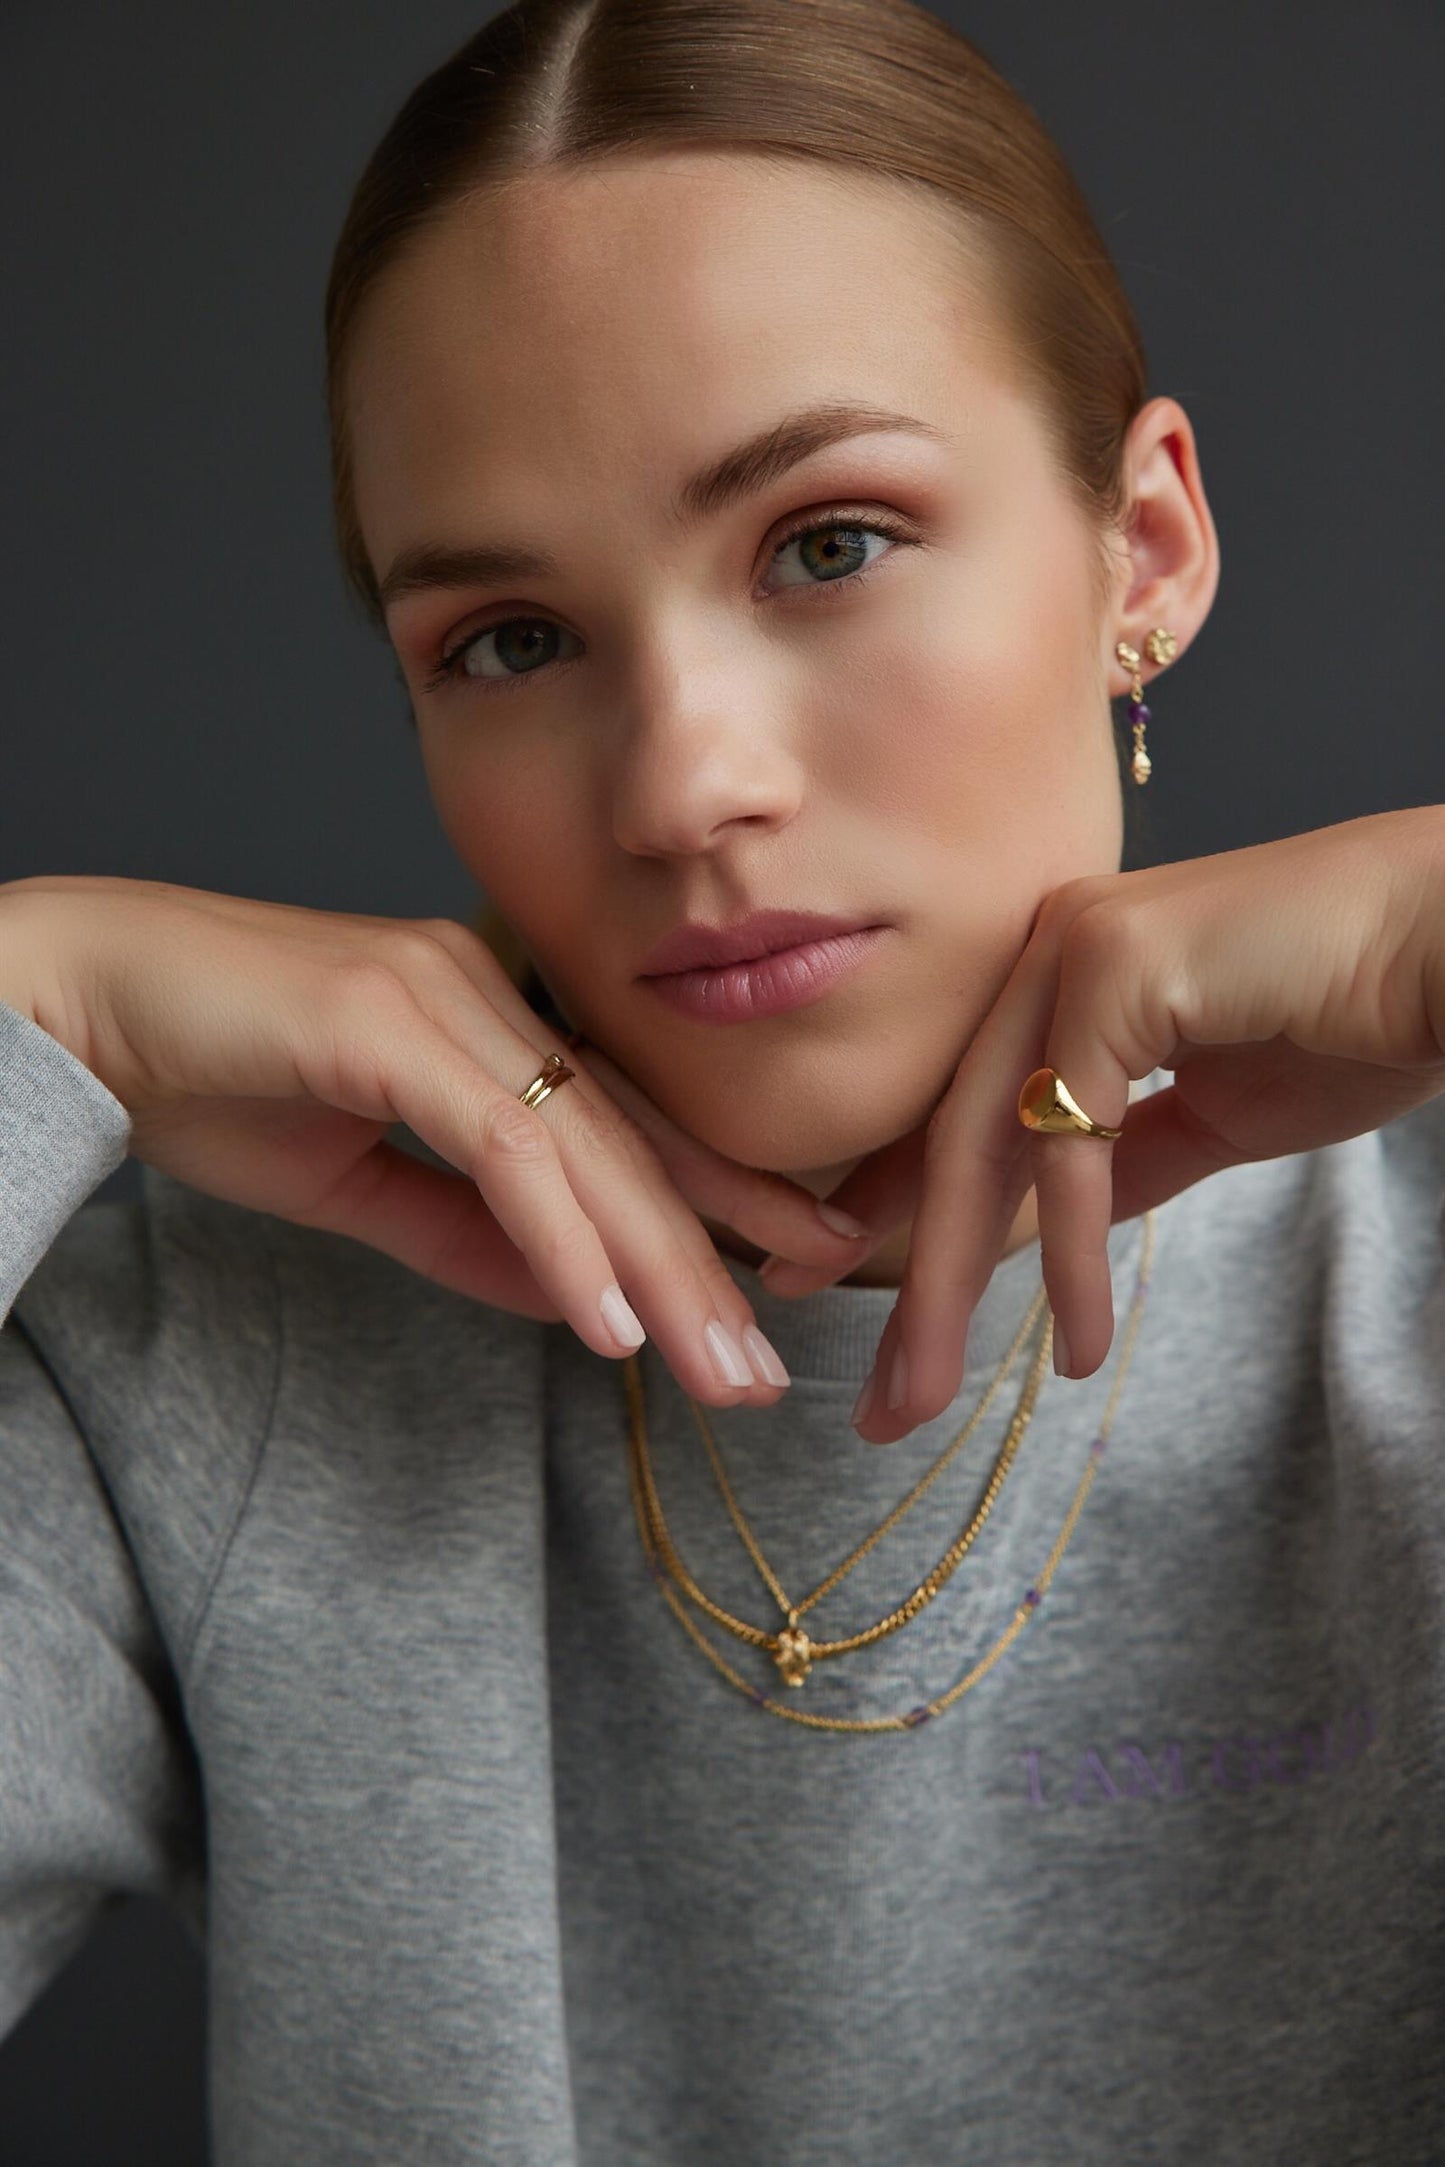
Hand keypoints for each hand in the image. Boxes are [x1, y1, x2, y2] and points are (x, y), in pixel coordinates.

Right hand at [0, 875, 869, 1404]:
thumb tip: (567, 1296)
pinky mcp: (387, 1020)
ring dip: (657, 1267)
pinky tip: (606, 1321)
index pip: (625, 1123)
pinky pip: (502, 1146)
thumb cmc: (203, 1074)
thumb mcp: (354, 1179)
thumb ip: (462, 1232)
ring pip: (585, 1145)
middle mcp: (486, 992)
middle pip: (629, 1139)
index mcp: (487, 1018)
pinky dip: (561, 1238)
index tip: (779, 1284)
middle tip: (770, 1364)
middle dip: (712, 1255)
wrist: (78, 1004)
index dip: (711, 1205)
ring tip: (716, 1369)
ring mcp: (441, 995)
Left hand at [754, 807, 1444, 1442]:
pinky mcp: (1114, 961)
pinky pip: (1070, 1138)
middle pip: (952, 1136)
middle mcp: (1048, 948)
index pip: (959, 1110)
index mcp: (1063, 975)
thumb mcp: (1215, 1115)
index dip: (889, 1207)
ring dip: (946, 1285)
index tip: (829, 1288)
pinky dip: (1067, 1252)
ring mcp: (1073, 944)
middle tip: (874, 1398)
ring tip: (927, 1398)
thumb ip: (1127, 1159)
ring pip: (983, 1142)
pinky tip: (1079, 1341)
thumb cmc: (1358, 1016)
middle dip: (903, 1277)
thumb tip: (1062, 1229)